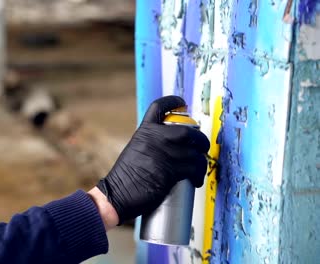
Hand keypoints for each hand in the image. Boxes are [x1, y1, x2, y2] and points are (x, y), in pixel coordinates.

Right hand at [96, 96, 209, 224]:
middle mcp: (154, 139)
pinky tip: (195, 180)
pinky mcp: (170, 171)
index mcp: (144, 131)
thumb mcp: (135, 150)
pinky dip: (198, 174)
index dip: (172, 101)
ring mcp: (163, 154)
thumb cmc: (125, 177)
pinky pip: (193, 169)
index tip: (182, 103)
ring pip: (194, 153)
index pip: (158, 107)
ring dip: (201, 162)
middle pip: (187, 131)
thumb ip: (150, 144)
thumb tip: (171, 146)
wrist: (117, 194)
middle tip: (202, 147)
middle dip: (200, 140)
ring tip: (198, 169)